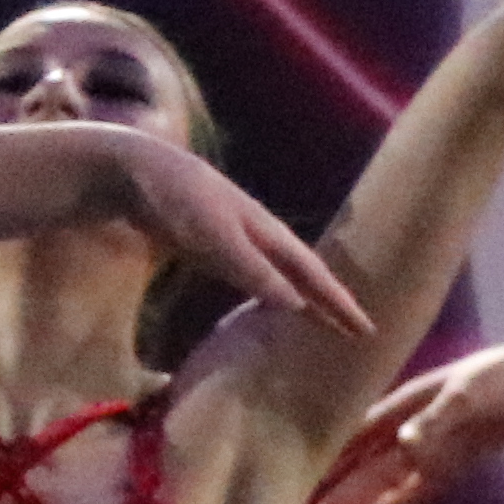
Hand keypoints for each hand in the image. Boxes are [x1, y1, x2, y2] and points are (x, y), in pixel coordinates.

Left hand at [81, 130, 376, 332]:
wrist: (138, 171)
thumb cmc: (178, 199)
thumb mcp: (216, 237)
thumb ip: (253, 270)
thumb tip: (297, 304)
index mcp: (268, 234)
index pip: (314, 275)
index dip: (339, 303)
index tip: (366, 329)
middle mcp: (261, 238)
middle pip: (305, 276)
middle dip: (332, 303)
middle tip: (359, 332)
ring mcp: (238, 242)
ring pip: (284, 276)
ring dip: (306, 299)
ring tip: (326, 322)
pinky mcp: (213, 248)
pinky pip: (257, 277)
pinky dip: (274, 294)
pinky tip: (272, 304)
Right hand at [312, 343, 503, 503]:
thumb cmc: (494, 378)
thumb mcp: (464, 395)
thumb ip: (434, 420)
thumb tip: (403, 443)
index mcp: (404, 404)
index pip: (362, 433)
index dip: (337, 453)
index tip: (310, 472)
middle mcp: (409, 429)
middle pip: (370, 463)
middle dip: (344, 487)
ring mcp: (429, 450)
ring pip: (387, 480)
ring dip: (362, 500)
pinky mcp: (449, 466)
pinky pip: (416, 490)